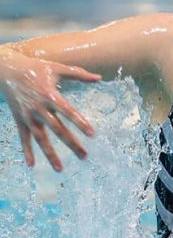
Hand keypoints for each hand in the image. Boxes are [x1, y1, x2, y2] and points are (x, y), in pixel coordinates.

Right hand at [0, 50, 100, 171]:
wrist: (6, 70)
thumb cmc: (35, 68)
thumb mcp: (57, 68)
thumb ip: (79, 74)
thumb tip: (99, 78)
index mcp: (50, 95)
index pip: (68, 111)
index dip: (80, 123)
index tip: (92, 134)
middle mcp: (39, 108)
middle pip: (57, 129)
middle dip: (71, 143)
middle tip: (84, 156)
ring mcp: (28, 116)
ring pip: (40, 138)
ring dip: (50, 154)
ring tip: (60, 169)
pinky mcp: (20, 120)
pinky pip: (23, 138)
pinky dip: (27, 151)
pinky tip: (32, 165)